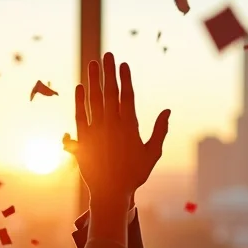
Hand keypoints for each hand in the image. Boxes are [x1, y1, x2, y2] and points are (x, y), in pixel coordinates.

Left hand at [68, 53, 170, 204]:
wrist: (110, 193)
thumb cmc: (134, 175)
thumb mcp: (152, 154)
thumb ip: (160, 131)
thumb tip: (167, 111)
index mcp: (130, 127)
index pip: (126, 96)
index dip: (124, 78)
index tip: (123, 63)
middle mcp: (112, 125)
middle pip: (109, 93)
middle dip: (108, 72)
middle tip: (106, 55)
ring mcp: (96, 131)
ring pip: (93, 100)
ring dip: (92, 80)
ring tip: (92, 64)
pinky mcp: (84, 139)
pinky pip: (80, 116)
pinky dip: (79, 101)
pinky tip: (80, 87)